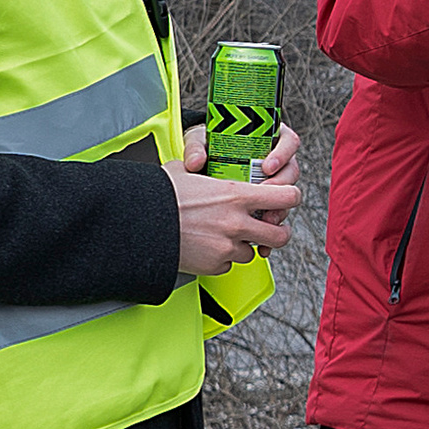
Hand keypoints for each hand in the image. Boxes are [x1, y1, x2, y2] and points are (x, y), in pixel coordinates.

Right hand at [165, 135, 298, 277]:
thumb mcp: (186, 171)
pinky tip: (207, 246)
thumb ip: (208, 171)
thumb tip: (203, 162)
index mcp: (237, 195)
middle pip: (281, 235)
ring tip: (225, 235)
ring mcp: (227, 247)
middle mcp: (237, 223)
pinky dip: (222, 258)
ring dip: (244, 246)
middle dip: (277, 232)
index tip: (286, 198)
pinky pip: (229, 265)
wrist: (138, 224)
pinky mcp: (215, 265)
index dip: (290, 198)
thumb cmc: (159, 195)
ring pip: (252, 252)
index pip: (287, 197)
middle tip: (270, 228)